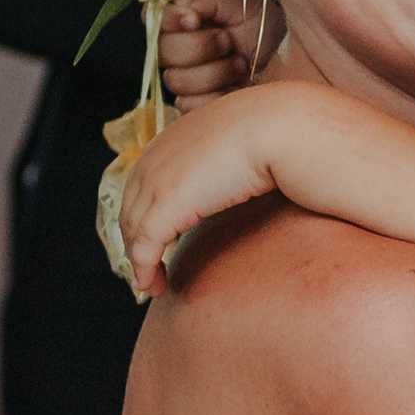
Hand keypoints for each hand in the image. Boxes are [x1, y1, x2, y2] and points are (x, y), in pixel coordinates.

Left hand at [121, 85, 291, 295]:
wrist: (282, 129)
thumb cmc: (277, 135)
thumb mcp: (240, 144)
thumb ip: (225, 159)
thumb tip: (237, 176)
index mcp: (172, 139)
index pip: (143, 184)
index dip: (145, 215)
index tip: (156, 240)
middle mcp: (156, 157)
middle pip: (132, 208)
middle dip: (136, 242)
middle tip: (149, 270)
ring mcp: (158, 180)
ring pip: (134, 230)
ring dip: (139, 261)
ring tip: (153, 284)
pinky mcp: (167, 203)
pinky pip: (145, 244)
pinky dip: (144, 267)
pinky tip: (153, 285)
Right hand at [159, 0, 273, 105]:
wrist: (282, 55)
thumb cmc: (258, 24)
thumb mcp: (235, 1)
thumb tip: (187, 12)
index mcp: (179, 19)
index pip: (154, 19)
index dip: (171, 22)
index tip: (195, 20)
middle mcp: (176, 48)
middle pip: (163, 53)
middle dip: (201, 47)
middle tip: (227, 41)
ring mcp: (184, 78)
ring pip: (177, 81)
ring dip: (215, 72)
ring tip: (239, 63)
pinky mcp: (195, 104)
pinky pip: (189, 106)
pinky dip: (217, 95)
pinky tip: (235, 86)